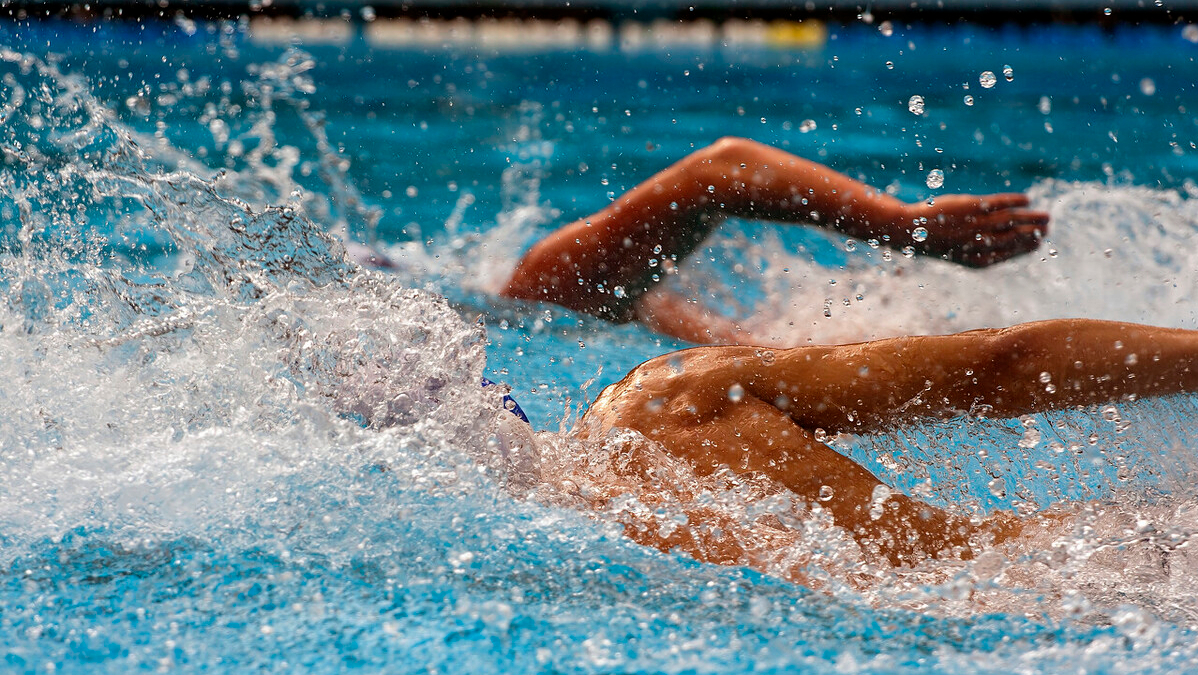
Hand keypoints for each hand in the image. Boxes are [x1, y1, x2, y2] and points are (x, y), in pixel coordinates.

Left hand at [901, 194, 1048, 267]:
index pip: (1008, 254)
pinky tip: (1026, 199)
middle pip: (1013, 237)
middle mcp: (978, 243)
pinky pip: (999, 203)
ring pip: (1010, 221)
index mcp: (976, 260)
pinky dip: (1014, 201)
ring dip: (1030, 217)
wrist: (910, 230)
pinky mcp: (971, 206)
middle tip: (1048, 227)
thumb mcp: (960, 251)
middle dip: (1032, 232)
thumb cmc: (936, 241)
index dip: (1025, 248)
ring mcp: (975, 224)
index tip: (1039, 243)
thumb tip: (1005, 243)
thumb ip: (982, 249)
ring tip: (1045, 215)